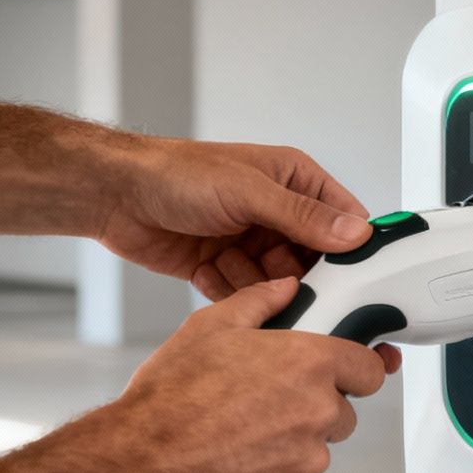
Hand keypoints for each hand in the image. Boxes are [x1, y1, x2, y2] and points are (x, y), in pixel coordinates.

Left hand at [97, 138, 373, 299]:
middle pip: (312, 263)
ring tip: (228, 261)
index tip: (353, 280)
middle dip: (294, 277)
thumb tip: (355, 233)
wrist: (116, 195)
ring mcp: (250, 243)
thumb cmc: (176, 173)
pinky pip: (245, 298)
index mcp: (294, 182)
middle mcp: (277, 214)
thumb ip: (303, 215)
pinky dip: (229, 293)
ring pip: (277, 286)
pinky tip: (208, 270)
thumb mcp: (248, 191)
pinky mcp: (224, 270)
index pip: (343, 221)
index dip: (350, 252)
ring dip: (254, 284)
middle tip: (281, 281)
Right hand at [105, 278, 398, 472]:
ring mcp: (307, 461)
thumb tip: (284, 289)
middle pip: (341, 412)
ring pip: (314, 450)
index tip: (340, 373)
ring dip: (289, 444)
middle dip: (312, 407)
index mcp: (309, 363)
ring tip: (239, 435)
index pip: (369, 368)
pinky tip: (234, 463)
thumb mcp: (210, 328)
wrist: (142, 464)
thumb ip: (259, 302)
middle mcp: (317, 413)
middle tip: (264, 403)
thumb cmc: (172, 398)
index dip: (354, 369)